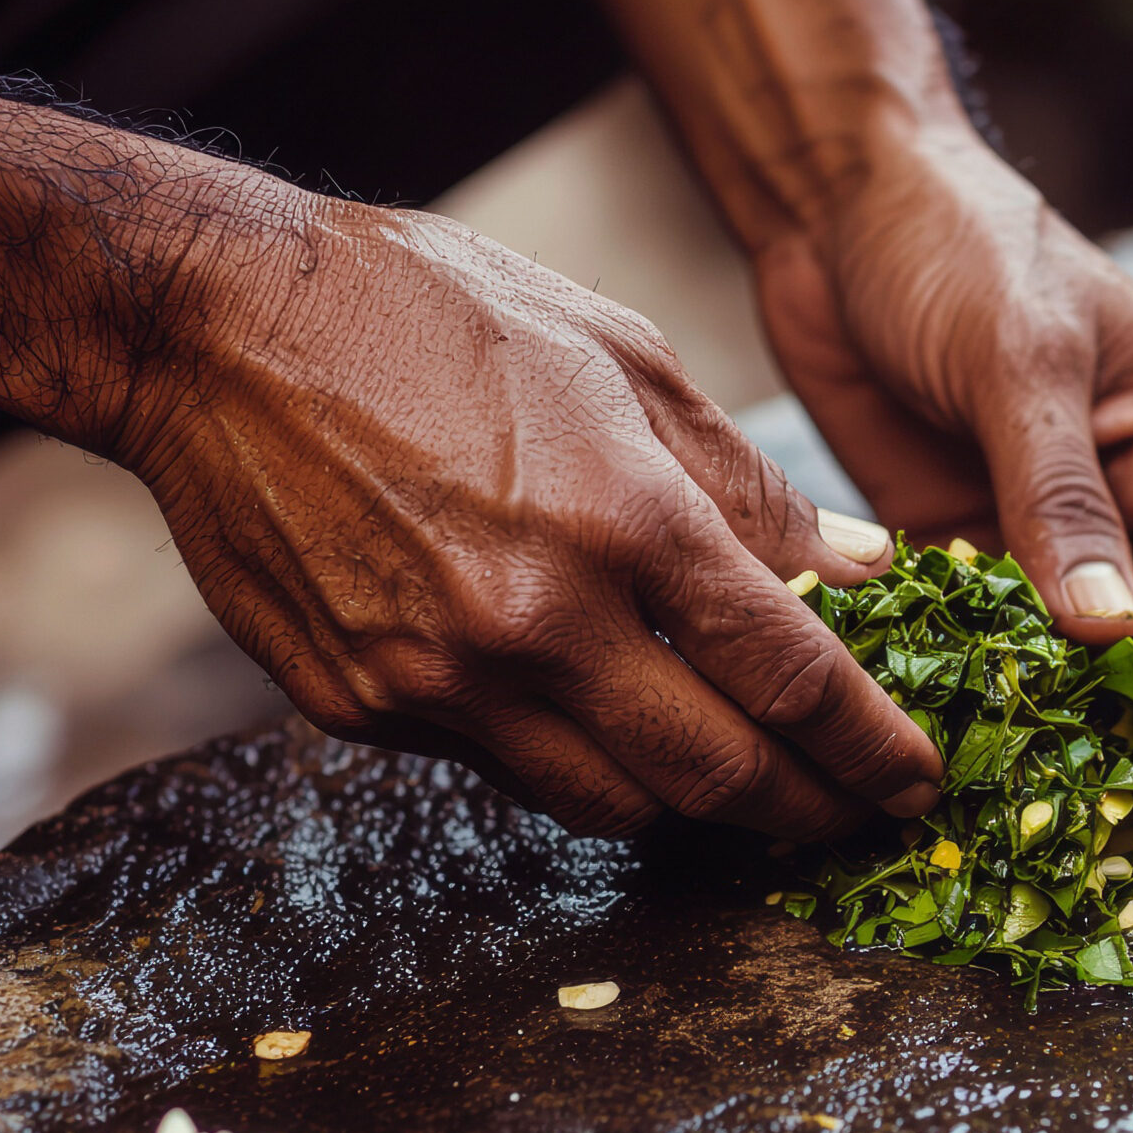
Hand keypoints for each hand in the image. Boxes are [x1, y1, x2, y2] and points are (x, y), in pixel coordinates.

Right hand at [121, 202, 942, 838]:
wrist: (215, 330)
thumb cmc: (429, 314)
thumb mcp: (621, 358)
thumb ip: (749, 485)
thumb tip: (861, 574)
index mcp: (624, 518)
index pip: (788, 677)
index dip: (869, 745)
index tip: (916, 778)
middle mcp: (537, 621)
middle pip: (714, 776)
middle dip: (805, 812)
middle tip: (853, 818)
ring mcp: (440, 680)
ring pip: (610, 803)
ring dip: (693, 809)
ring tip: (742, 784)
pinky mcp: (363, 709)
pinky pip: (502, 769)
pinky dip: (571, 762)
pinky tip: (600, 725)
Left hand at [751, 135, 1132, 731]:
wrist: (837, 201)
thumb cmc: (958, 246)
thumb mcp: (1021, 361)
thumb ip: (1058, 495)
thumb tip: (1109, 632)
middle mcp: (1129, 495)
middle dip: (1114, 706)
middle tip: (1084, 791)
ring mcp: (1042, 529)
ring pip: (1056, 646)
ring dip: (1034, 705)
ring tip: (1007, 783)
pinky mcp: (958, 545)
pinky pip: (972, 630)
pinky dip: (958, 677)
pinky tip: (931, 733)